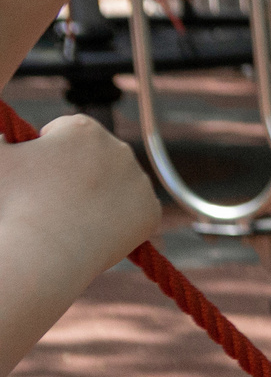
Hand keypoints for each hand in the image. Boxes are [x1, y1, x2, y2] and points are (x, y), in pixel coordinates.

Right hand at [20, 113, 159, 258]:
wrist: (46, 249)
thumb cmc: (16, 200)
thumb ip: (3, 140)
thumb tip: (8, 140)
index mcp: (83, 127)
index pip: (66, 132)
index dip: (48, 149)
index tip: (40, 170)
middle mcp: (119, 148)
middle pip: (95, 156)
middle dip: (79, 169)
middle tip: (59, 195)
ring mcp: (139, 180)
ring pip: (116, 182)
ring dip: (101, 191)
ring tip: (75, 212)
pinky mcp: (151, 211)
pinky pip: (134, 210)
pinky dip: (120, 218)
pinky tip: (99, 227)